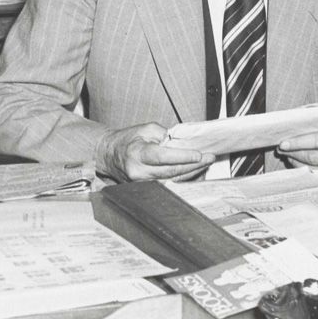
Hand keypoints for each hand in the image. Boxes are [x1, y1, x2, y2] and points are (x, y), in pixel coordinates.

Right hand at [97, 122, 213, 182]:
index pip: (163, 157)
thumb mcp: (145, 129)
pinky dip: (181, 178)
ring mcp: (141, 184)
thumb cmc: (127, 140)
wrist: (109, 154)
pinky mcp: (145, 189)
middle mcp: (138, 172)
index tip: (198, 154)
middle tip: (209, 158)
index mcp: (137, 153)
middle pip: (171, 171)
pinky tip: (193, 171)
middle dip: (193, 165)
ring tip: (205, 163)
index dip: (182, 156)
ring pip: (172, 180)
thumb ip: (165, 134)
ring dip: (190, 172)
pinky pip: (168, 184)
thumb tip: (182, 143)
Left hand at [276, 116, 317, 168]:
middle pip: (314, 157)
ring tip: (286, 154)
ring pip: (314, 168)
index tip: (283, 143)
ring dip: (297, 161)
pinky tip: (296, 160)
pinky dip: (304, 167)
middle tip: (281, 149)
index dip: (299, 143)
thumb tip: (295, 116)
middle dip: (294, 154)